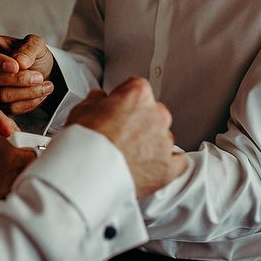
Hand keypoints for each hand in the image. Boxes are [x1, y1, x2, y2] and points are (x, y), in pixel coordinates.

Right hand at [0, 33, 58, 113]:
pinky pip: (4, 109)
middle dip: (18, 80)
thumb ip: (29, 48)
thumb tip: (20, 62)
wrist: (38, 73)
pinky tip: (38, 96)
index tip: (16, 67)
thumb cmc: (31, 55)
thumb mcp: (36, 44)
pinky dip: (25, 104)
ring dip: (26, 93)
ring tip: (45, 87)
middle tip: (39, 77)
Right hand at [67, 77, 188, 197]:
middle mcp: (157, 115)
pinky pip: (178, 162)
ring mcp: (164, 142)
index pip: (137, 88)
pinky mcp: (168, 168)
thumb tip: (98, 99)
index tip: (117, 108)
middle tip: (119, 134)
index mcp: (138, 95)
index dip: (124, 99)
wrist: (88, 172)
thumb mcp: (82, 109)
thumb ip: (96, 100)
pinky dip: (167, 163)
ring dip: (149, 144)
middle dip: (139, 122)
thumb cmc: (85, 141)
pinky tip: (152, 166)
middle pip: (153, 113)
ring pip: (163, 137)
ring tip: (127, 155)